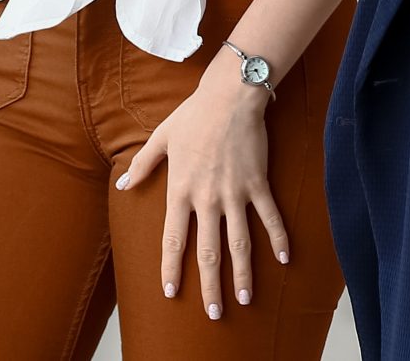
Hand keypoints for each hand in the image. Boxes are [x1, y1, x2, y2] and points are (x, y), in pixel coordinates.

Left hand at [116, 62, 289, 319]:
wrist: (229, 96)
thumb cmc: (194, 115)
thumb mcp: (161, 137)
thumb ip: (143, 165)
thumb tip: (124, 185)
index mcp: (180, 190)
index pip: (174, 239)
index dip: (172, 268)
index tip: (171, 292)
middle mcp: (207, 199)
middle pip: (208, 252)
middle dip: (210, 285)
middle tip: (213, 313)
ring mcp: (234, 194)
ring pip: (239, 243)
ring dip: (243, 274)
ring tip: (244, 299)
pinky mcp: (258, 184)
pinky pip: (269, 217)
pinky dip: (278, 238)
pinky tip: (285, 258)